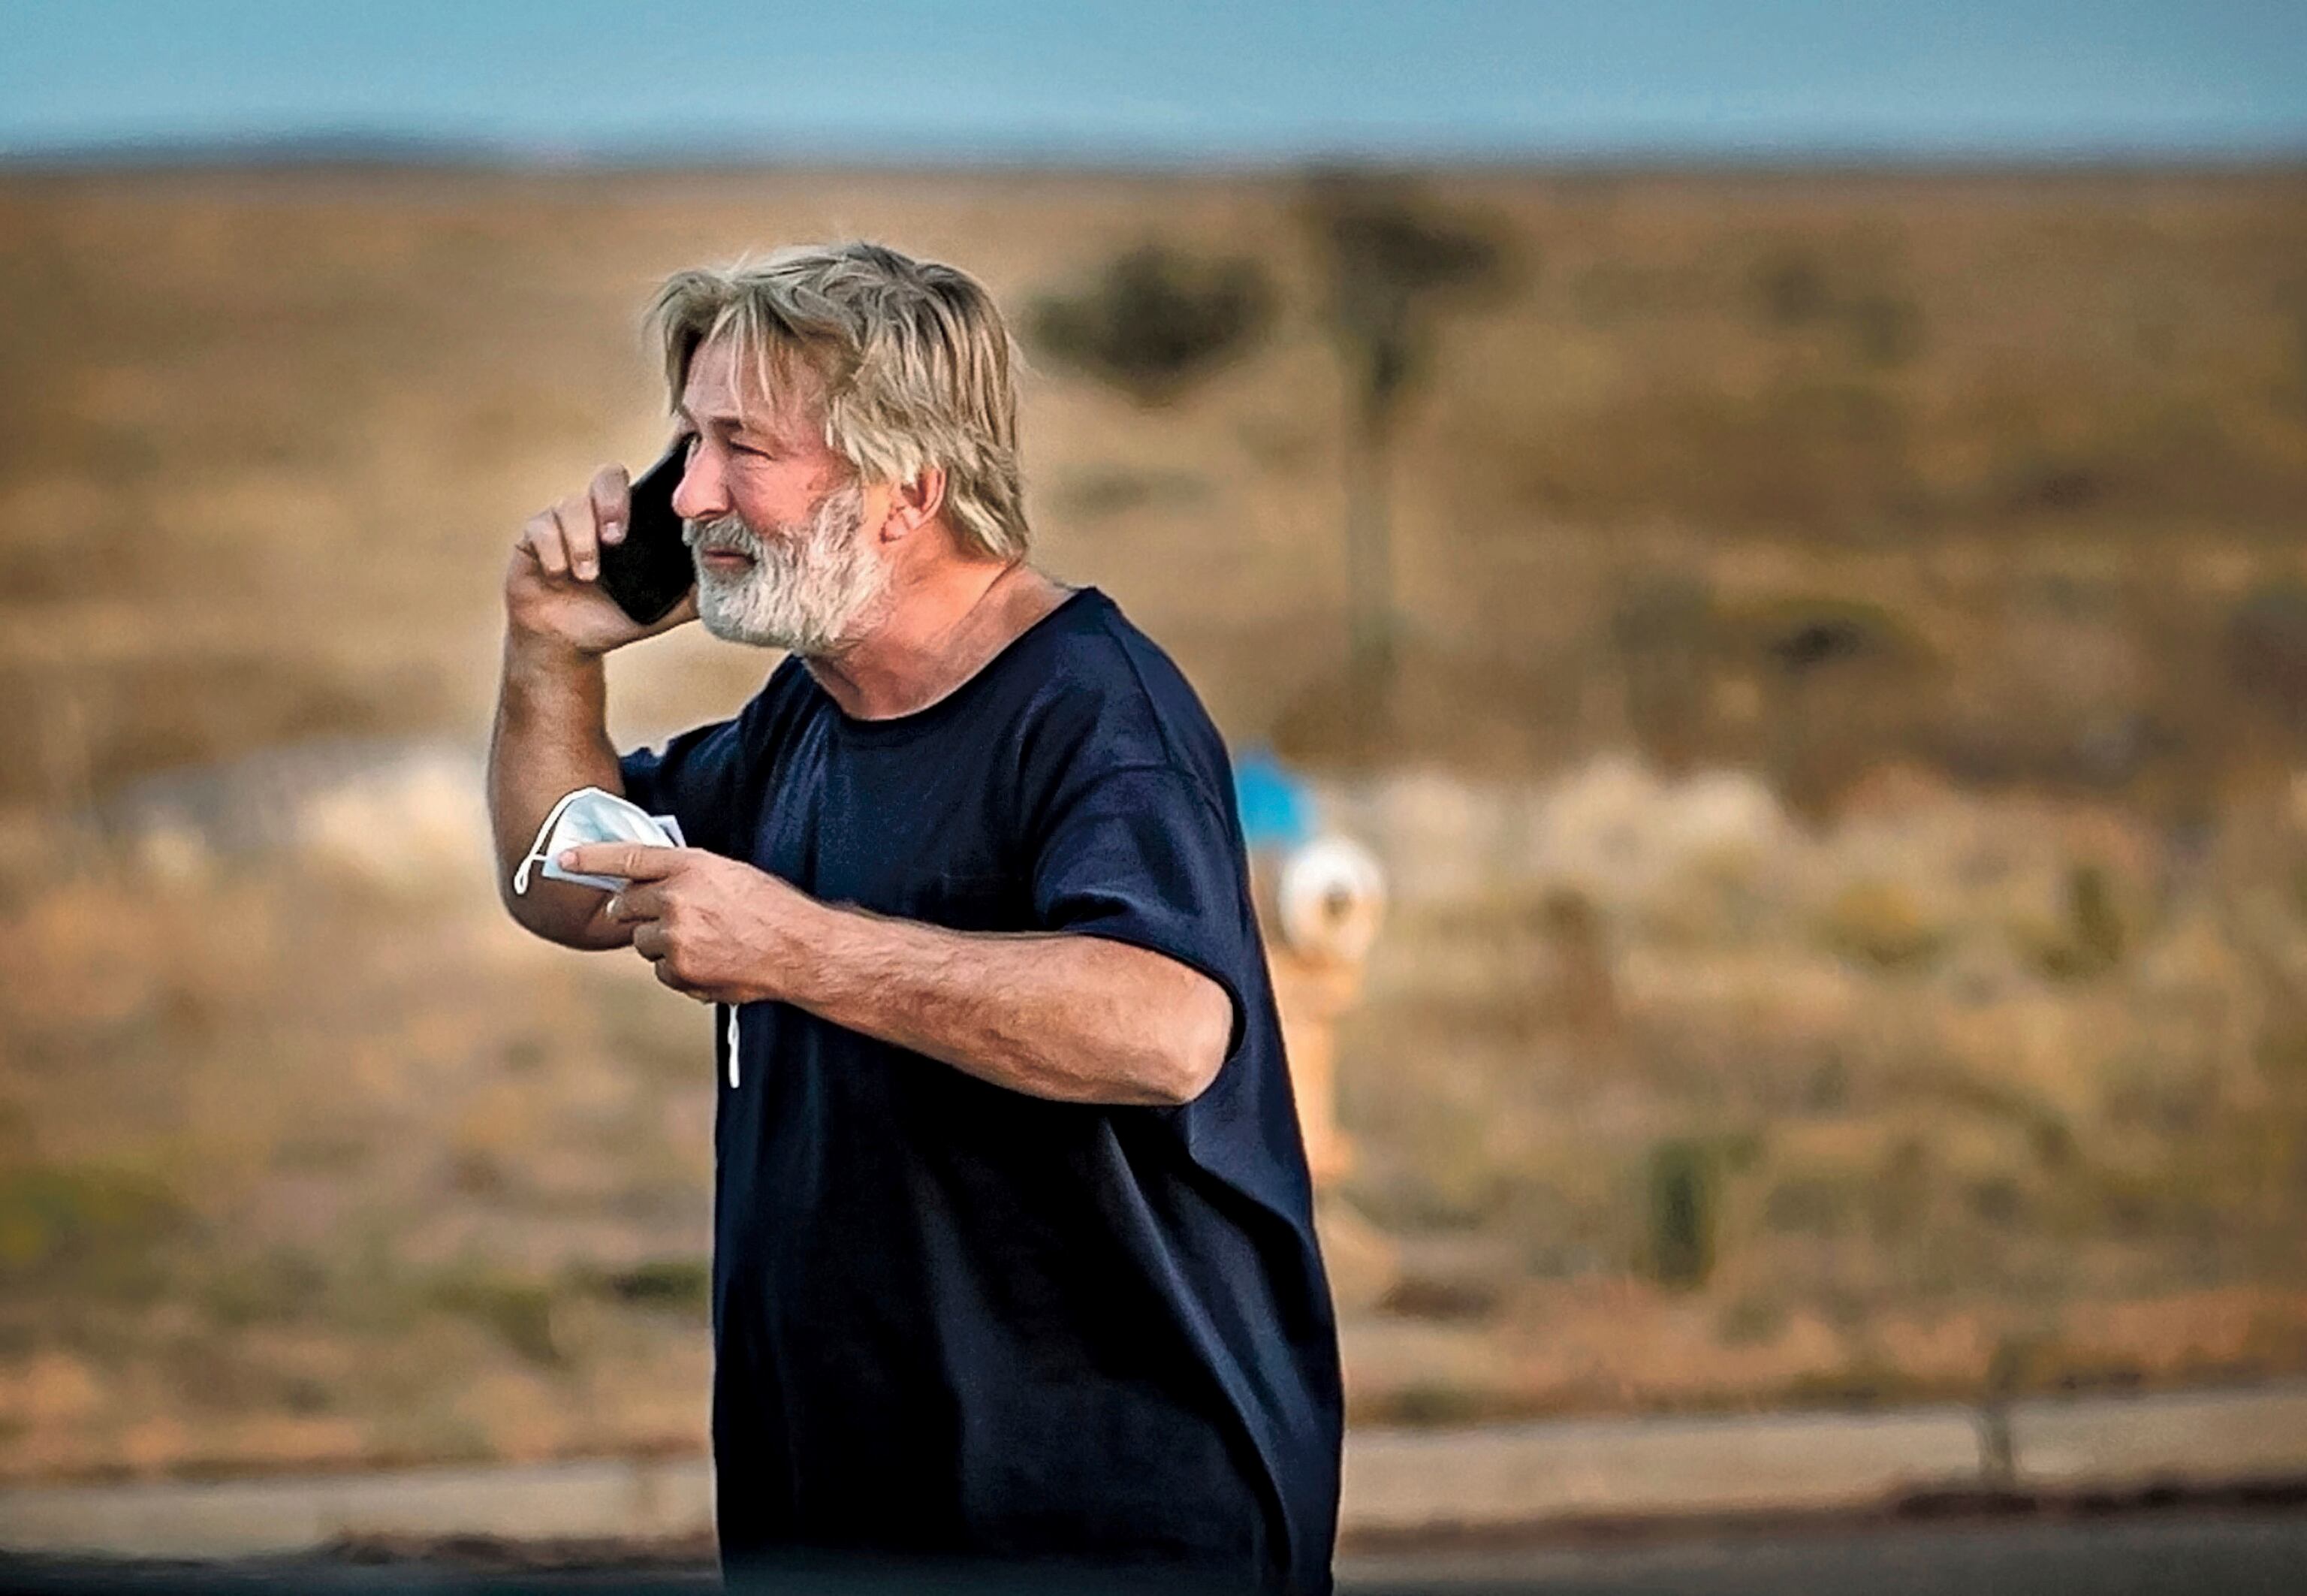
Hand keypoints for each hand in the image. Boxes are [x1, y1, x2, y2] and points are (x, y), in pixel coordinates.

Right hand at [505, 462, 696, 657]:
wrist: (569, 644)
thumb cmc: (616, 617)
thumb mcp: (663, 608)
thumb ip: (694, 592)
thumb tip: (733, 576)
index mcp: (632, 521)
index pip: (644, 482)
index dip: (656, 473)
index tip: (668, 486)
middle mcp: (598, 513)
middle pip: (608, 476)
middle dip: (612, 504)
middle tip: (617, 539)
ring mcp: (564, 521)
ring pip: (571, 505)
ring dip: (582, 542)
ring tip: (587, 576)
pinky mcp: (533, 536)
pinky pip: (541, 529)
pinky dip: (554, 554)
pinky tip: (559, 576)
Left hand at [560, 843, 818, 1003]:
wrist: (799, 949)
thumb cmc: (771, 908)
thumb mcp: (729, 874)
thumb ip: (686, 876)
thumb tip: (649, 886)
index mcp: (691, 866)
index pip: (628, 857)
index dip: (590, 858)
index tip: (561, 859)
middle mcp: (677, 899)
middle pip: (625, 905)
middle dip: (634, 911)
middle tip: (663, 915)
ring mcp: (675, 938)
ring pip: (642, 941)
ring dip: (662, 943)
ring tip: (705, 942)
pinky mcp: (679, 971)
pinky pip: (661, 971)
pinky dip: (679, 970)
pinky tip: (711, 962)